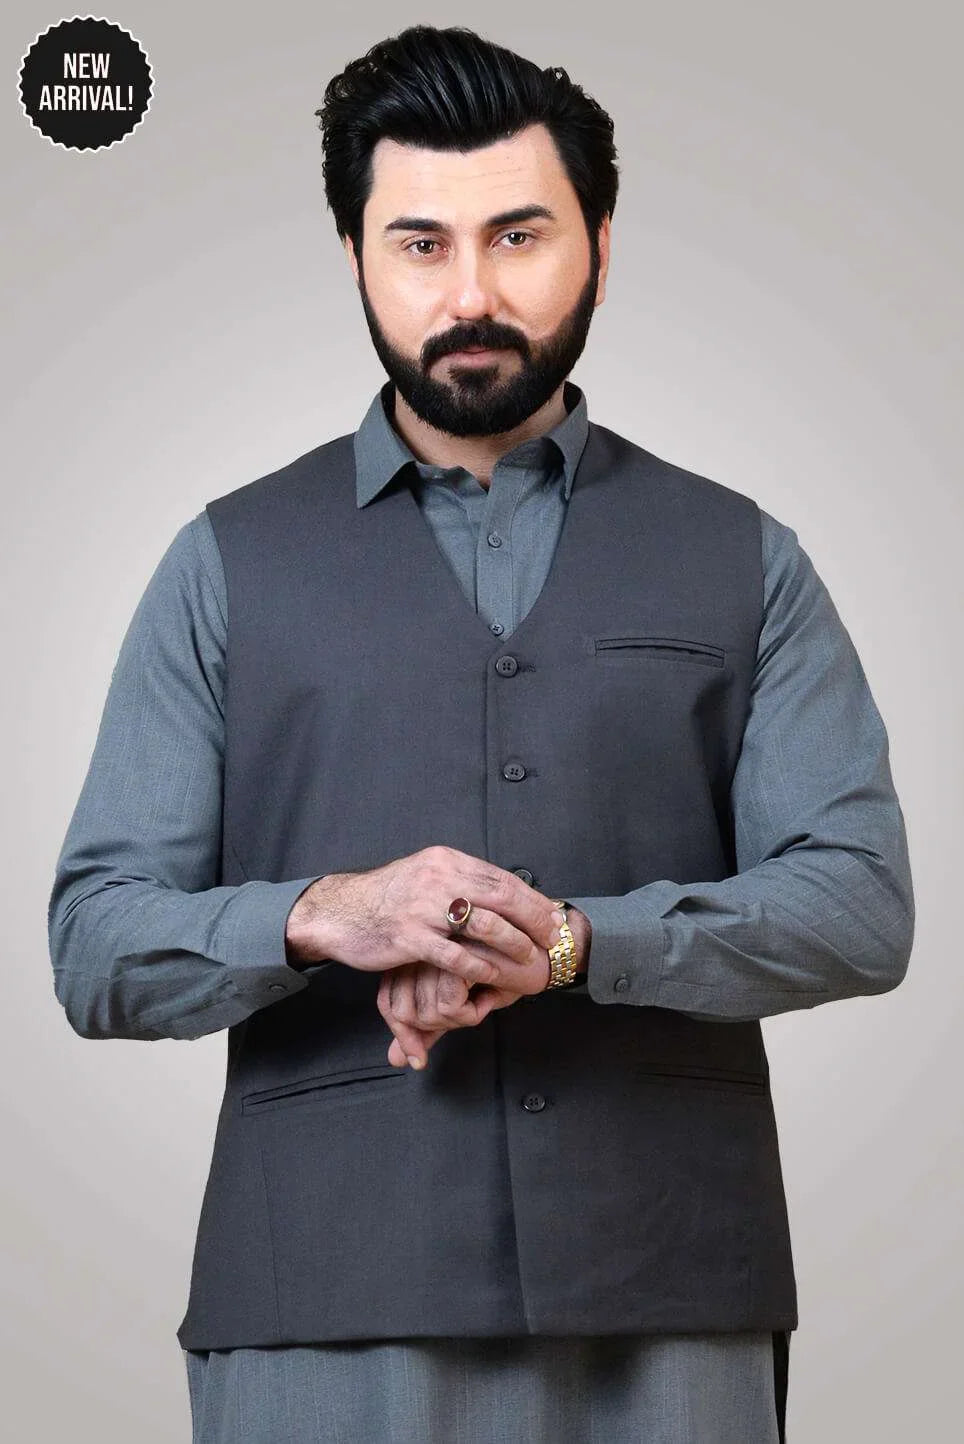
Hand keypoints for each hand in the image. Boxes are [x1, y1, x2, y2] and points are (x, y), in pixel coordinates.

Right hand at [284, 845, 562, 989]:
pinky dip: (481, 967)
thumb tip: (500, 892)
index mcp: (445, 861)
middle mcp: (437, 878)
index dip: (531, 898)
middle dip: (533, 920)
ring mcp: (423, 907)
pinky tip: (496, 978)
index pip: (500, 877)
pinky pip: (455, 955)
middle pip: (501, 897)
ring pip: (484, 926)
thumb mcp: (425, 876)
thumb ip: (459, 881)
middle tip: (553, 939)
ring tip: (531, 960)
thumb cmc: (386, 899)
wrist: (340, 912)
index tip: (551, 916)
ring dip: (514, 945)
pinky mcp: (409, 936)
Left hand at [379, 906, 592, 1068]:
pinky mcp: (459, 955)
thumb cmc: (502, 973)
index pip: (387, 1003)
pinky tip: (488, 995)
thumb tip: (397, 1060)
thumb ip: (426, 1028)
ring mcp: (437, 949)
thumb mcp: (459, 1002)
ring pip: (424, 1012)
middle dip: (436, 1028)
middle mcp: (421, 946)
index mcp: (415, 952)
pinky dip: (471, 1014)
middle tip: (465, 1012)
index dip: (402, 1033)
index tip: (420, 1050)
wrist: (541, 955)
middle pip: (402, 1011)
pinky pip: (448, 1008)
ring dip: (457, 1021)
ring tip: (479, 1000)